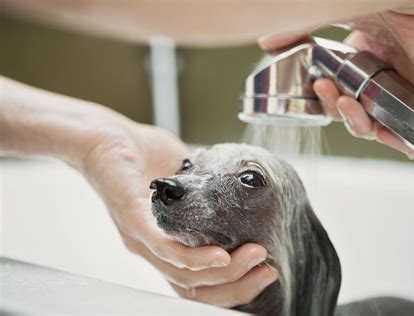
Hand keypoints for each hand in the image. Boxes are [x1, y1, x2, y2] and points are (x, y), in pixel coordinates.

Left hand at [80, 119, 276, 306]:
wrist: (104, 135)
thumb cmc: (143, 157)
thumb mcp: (185, 181)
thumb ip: (208, 197)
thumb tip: (241, 196)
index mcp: (165, 244)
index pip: (199, 283)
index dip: (234, 286)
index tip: (264, 271)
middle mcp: (152, 249)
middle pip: (194, 288)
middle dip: (236, 287)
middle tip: (266, 271)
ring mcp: (141, 238)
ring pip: (183, 275)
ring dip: (224, 273)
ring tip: (254, 258)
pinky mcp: (133, 219)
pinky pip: (164, 248)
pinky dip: (195, 258)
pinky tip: (221, 256)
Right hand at [259, 1, 413, 157]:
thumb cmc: (385, 5)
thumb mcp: (331, 19)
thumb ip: (299, 32)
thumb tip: (266, 42)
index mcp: (367, 65)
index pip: (342, 97)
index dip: (327, 103)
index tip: (315, 91)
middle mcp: (387, 79)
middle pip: (356, 115)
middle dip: (336, 111)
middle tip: (327, 92)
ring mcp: (411, 92)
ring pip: (379, 128)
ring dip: (356, 123)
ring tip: (346, 103)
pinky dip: (396, 140)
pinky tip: (380, 130)